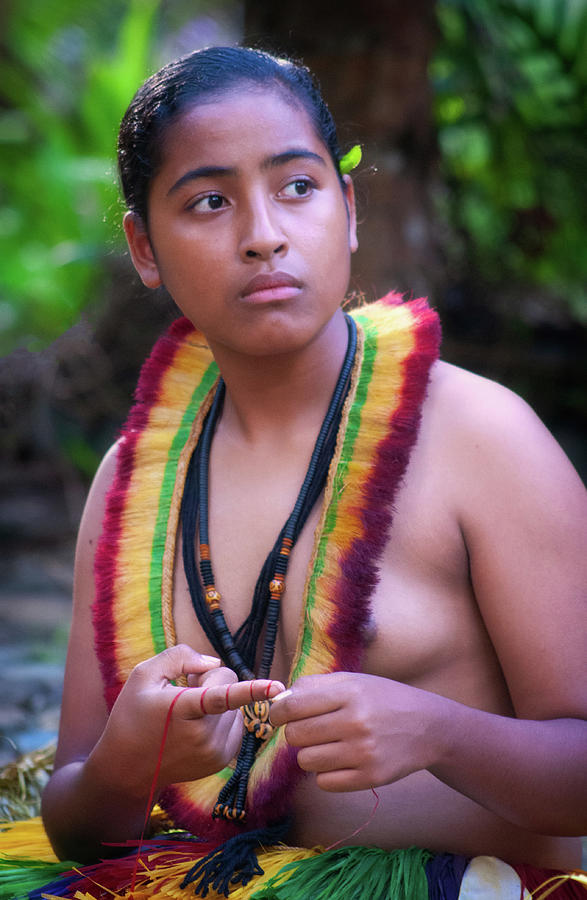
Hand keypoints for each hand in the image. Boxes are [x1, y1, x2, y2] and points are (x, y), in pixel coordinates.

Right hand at [89, 644, 284, 795]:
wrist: (126, 769)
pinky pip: (235, 723)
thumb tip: (214, 663)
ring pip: (234, 704)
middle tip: (185, 686)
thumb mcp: (144, 675)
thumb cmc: (132, 714)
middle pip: (228, 682)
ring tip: (187, 710)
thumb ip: (179, 656)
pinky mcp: (221, 760)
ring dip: (217, 701)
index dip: (251, 690)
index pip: (221, 696)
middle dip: (210, 679)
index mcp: (182, 709)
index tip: (277, 687)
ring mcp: (214, 751)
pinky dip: (221, 718)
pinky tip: (196, 725)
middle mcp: (202, 734)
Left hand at [269, 672, 446, 791]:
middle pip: (295, 735)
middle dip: (297, 733)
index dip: (277, 713)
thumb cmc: (382, 699)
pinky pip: (324, 783)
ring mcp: (364, 752)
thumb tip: (279, 700)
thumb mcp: (353, 681)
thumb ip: (314, 686)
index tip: (279, 716)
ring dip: (311, 754)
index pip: (293, 706)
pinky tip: (341, 761)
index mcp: (349, 693)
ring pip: (306, 761)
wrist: (428, 726)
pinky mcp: (370, 777)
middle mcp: (356, 722)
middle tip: (311, 730)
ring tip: (329, 745)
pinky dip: (326, 774)